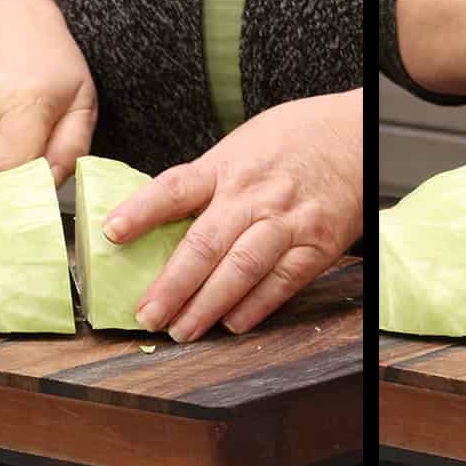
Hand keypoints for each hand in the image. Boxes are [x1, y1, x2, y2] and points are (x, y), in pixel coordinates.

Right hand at [0, 0, 97, 185]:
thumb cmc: (48, 57)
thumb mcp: (81, 99)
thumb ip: (72, 148)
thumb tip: (50, 185)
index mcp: (18, 104)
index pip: (10, 173)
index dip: (28, 194)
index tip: (45, 195)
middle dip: (16, 190)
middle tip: (37, 172)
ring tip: (16, 144)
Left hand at [100, 89, 362, 339]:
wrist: (353, 135)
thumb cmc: (290, 142)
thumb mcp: (239, 148)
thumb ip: (206, 185)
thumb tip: (159, 225)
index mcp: (226, 167)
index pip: (175, 188)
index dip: (141, 211)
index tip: (112, 233)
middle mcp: (253, 195)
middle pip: (204, 243)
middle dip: (172, 286)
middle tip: (147, 316)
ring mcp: (287, 222)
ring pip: (240, 269)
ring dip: (208, 305)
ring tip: (183, 330)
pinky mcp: (316, 246)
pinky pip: (281, 283)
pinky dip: (254, 307)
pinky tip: (232, 324)